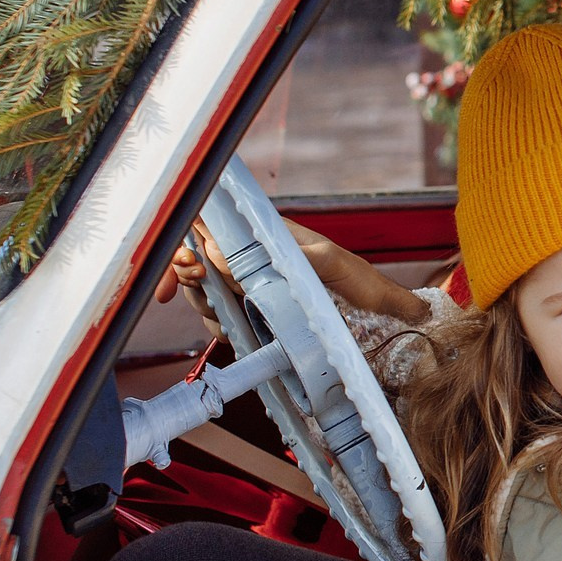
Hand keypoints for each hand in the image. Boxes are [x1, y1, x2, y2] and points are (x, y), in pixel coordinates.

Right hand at [151, 216, 427, 324]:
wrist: (378, 316)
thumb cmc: (361, 280)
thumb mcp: (332, 262)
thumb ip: (291, 254)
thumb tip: (234, 253)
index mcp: (266, 237)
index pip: (214, 228)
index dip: (187, 241)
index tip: (183, 263)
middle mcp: (252, 259)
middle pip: (198, 263)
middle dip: (188, 276)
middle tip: (197, 281)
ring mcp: (251, 287)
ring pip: (205, 293)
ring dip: (202, 303)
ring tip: (222, 314)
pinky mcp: (255, 315)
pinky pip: (223, 320)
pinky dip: (220, 328)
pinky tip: (232, 332)